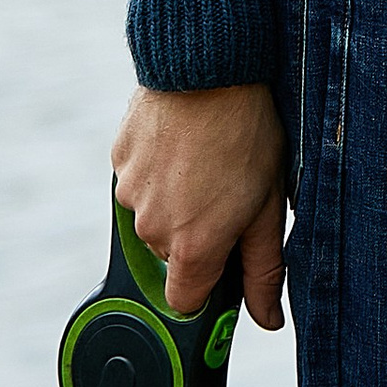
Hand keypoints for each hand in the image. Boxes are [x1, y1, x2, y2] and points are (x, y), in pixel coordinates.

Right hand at [112, 83, 288, 329]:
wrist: (208, 66)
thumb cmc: (248, 134)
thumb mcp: (268, 205)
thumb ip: (264, 270)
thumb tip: (268, 320)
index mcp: (191, 247)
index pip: (185, 301)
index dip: (208, 283)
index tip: (225, 261)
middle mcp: (152, 229)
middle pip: (172, 254)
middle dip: (198, 233)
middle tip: (230, 190)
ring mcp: (130, 193)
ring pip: (154, 215)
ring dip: (177, 199)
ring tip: (209, 158)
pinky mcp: (118, 160)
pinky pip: (138, 181)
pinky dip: (159, 170)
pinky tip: (185, 141)